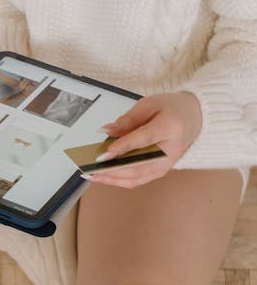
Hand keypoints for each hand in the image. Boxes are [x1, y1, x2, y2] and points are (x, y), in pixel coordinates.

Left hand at [84, 91, 201, 187]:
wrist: (193, 118)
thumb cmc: (171, 109)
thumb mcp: (149, 104)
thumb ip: (127, 120)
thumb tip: (106, 131)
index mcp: (171, 126)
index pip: (144, 139)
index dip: (123, 147)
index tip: (105, 153)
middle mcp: (171, 150)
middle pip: (139, 164)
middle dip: (113, 168)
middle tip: (91, 167)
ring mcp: (166, 164)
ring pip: (137, 176)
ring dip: (112, 178)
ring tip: (92, 174)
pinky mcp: (160, 172)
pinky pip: (137, 180)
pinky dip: (118, 181)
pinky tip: (103, 177)